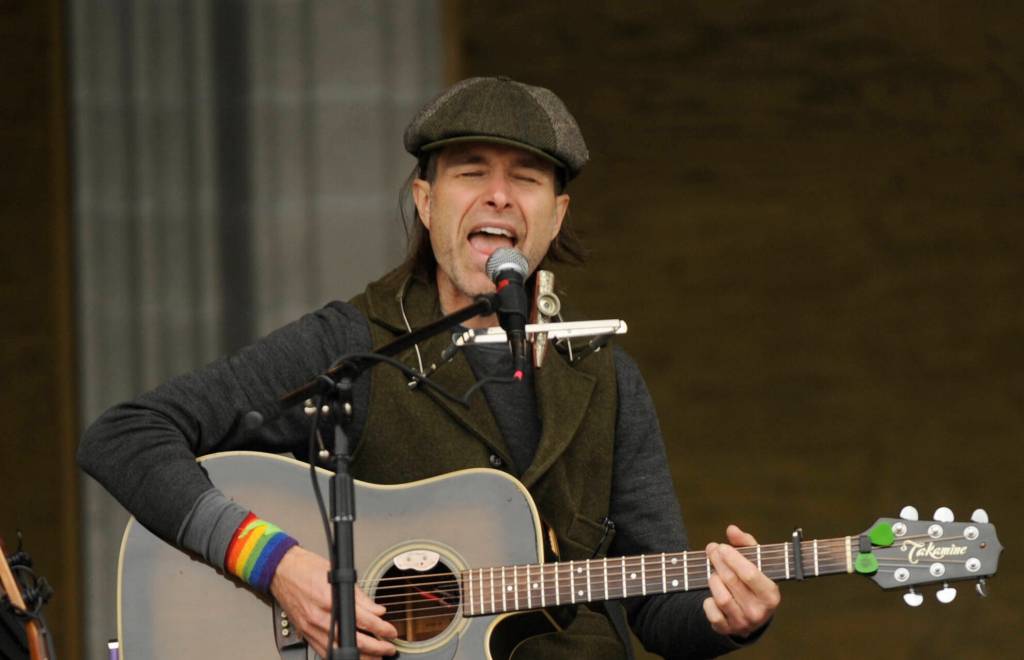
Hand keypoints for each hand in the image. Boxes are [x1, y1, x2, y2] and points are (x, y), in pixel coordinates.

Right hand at [269, 545, 397, 657]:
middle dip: (376, 647)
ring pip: (340, 651)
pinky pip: (324, 651)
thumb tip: (377, 610)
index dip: (380, 628)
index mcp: (329, 600)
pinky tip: (352, 656)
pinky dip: (340, 655)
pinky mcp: (305, 633)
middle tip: (389, 648)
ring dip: (361, 656)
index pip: (362, 619)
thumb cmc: (306, 568)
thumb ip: (359, 596)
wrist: (281, 570)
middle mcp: (319, 617)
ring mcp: (310, 628)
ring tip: (375, 657)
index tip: (391, 631)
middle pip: (353, 640)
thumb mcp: (338, 575)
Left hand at [703, 524, 779, 637]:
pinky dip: (708, 601)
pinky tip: (712, 594)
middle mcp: (759, 611)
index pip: (750, 573)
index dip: (733, 558)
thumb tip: (732, 529)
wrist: (752, 615)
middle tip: (711, 549)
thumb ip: (746, 543)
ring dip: (713, 580)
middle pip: (731, 581)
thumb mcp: (756, 562)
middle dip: (718, 561)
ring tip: (714, 572)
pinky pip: (711, 613)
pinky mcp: (726, 629)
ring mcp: (743, 623)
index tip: (722, 546)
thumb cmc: (753, 581)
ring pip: (721, 597)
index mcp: (771, 594)